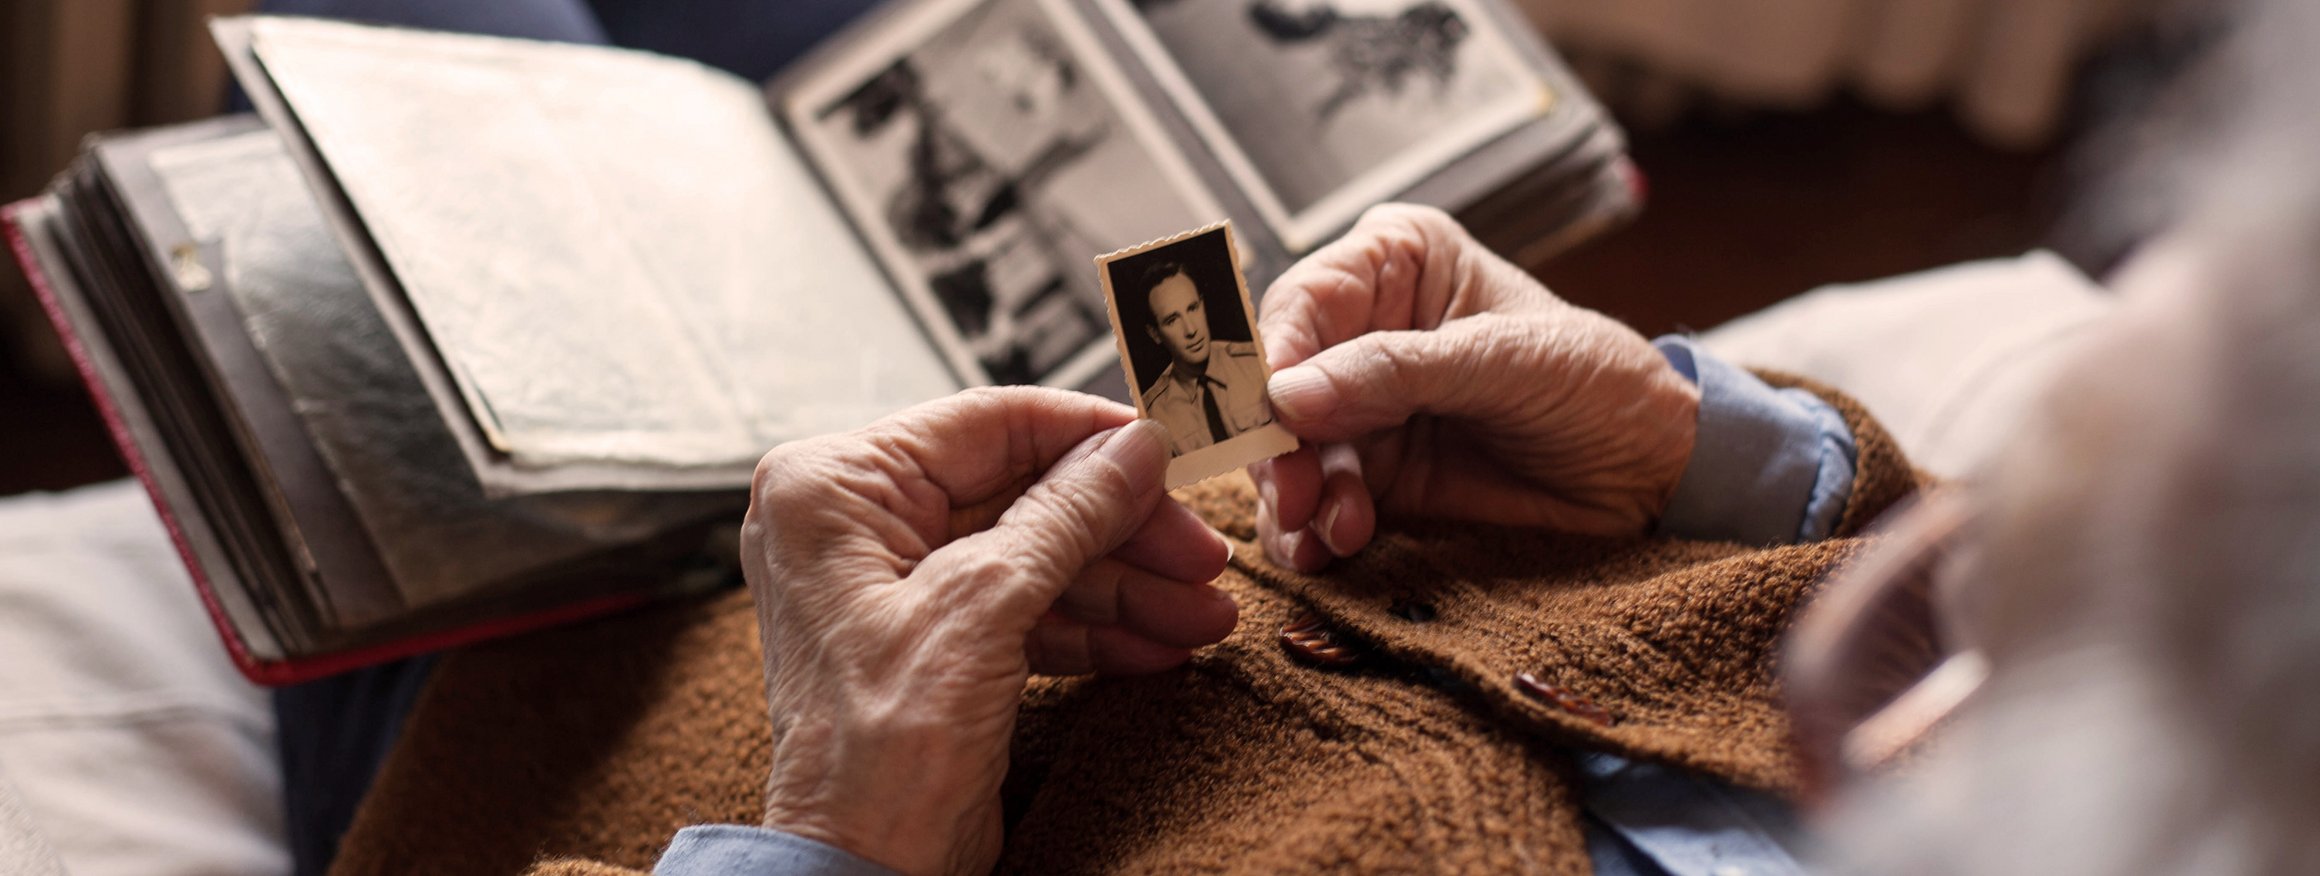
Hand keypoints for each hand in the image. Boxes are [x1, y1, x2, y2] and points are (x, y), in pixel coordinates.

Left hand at [742, 388, 1234, 875]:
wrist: (861, 874)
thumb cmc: (875, 754)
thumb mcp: (983, 608)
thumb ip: (1066, 515)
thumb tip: (1134, 450)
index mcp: (832, 487)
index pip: (986, 423)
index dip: (1089, 436)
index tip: (1168, 449)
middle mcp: (853, 524)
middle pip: (1021, 492)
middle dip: (1121, 532)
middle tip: (1201, 553)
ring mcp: (891, 585)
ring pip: (1033, 556)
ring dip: (1124, 587)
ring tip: (1202, 613)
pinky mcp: (929, 643)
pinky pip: (1023, 610)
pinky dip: (1091, 629)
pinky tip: (1156, 646)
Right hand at [1251, 204, 1699, 569]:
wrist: (1655, 476)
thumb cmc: (1599, 383)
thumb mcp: (1505, 363)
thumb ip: (1395, 373)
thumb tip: (1287, 395)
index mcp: (1394, 263)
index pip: (1303, 302)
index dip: (1272, 359)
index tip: (1269, 415)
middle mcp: (1363, 330)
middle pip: (1276, 384)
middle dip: (1278, 445)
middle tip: (1295, 495)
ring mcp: (1362, 409)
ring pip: (1286, 452)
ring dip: (1296, 497)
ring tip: (1335, 530)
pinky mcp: (1372, 478)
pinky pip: (1313, 505)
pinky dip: (1309, 532)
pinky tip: (1330, 549)